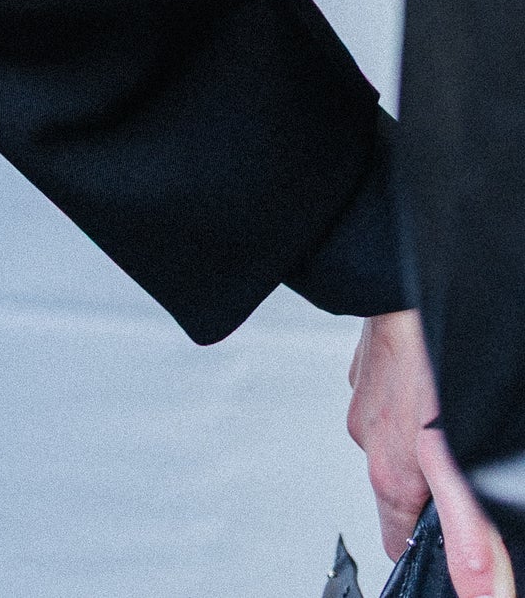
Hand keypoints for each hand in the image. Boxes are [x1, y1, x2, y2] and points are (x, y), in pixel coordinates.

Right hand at [348, 310, 515, 595]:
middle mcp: (368, 437)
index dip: (428, 548)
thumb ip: (468, 529)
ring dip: (427, 434)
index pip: (396, 542)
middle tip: (471, 467)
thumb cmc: (433, 358)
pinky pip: (397, 393)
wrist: (407, 279)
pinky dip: (418, 395)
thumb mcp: (460, 461)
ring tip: (459, 416)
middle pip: (401, 488)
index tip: (459, 542)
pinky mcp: (372, 362)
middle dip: (435, 486)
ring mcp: (367, 396)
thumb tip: (478, 590)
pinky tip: (445, 381)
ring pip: (400, 437)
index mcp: (388, 473)